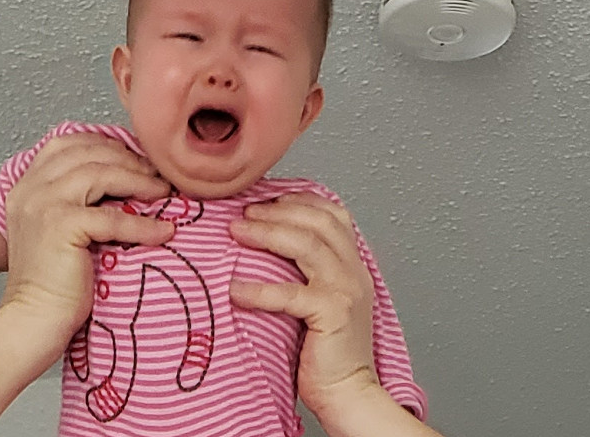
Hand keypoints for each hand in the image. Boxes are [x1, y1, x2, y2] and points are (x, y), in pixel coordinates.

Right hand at [1, 133, 174, 336]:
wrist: (34, 320)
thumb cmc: (54, 282)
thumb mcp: (61, 229)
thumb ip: (79, 200)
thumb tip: (127, 180)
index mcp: (27, 185)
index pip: (68, 143)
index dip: (107, 144)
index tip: (137, 157)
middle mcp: (31, 189)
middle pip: (88, 152)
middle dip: (129, 159)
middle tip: (158, 174)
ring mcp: (43, 204)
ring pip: (101, 173)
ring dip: (139, 181)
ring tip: (163, 193)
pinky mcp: (62, 226)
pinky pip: (113, 215)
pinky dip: (143, 223)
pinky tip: (162, 231)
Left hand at [228, 193, 377, 413]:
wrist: (348, 392)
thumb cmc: (326, 352)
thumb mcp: (320, 300)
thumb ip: (304, 273)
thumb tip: (261, 247)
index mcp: (353, 265)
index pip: (333, 214)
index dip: (299, 200)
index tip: (267, 198)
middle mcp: (354, 271)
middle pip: (318, 221)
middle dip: (277, 211)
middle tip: (244, 212)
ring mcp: (346, 290)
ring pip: (307, 245)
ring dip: (267, 233)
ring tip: (237, 231)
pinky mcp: (333, 313)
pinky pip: (291, 293)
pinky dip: (259, 288)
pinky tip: (235, 288)